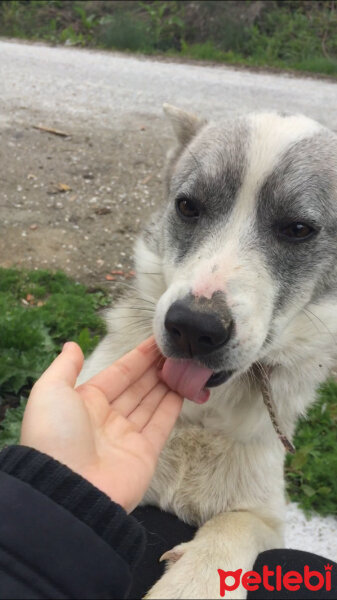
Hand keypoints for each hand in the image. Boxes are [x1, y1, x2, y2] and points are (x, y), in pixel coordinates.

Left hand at [20, 338, 182, 511]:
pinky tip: (184, 387)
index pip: (118, 374)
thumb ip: (64, 366)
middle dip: (155, 368)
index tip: (156, 342)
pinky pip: (162, 424)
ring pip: (151, 403)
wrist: (66, 489)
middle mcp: (107, 419)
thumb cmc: (55, 435)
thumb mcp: (50, 391)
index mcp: (85, 403)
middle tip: (176, 350)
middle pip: (137, 387)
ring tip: (183, 363)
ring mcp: (127, 437)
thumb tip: (73, 345)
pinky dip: (173, 405)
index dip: (137, 358)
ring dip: (166, 383)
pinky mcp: (144, 453)